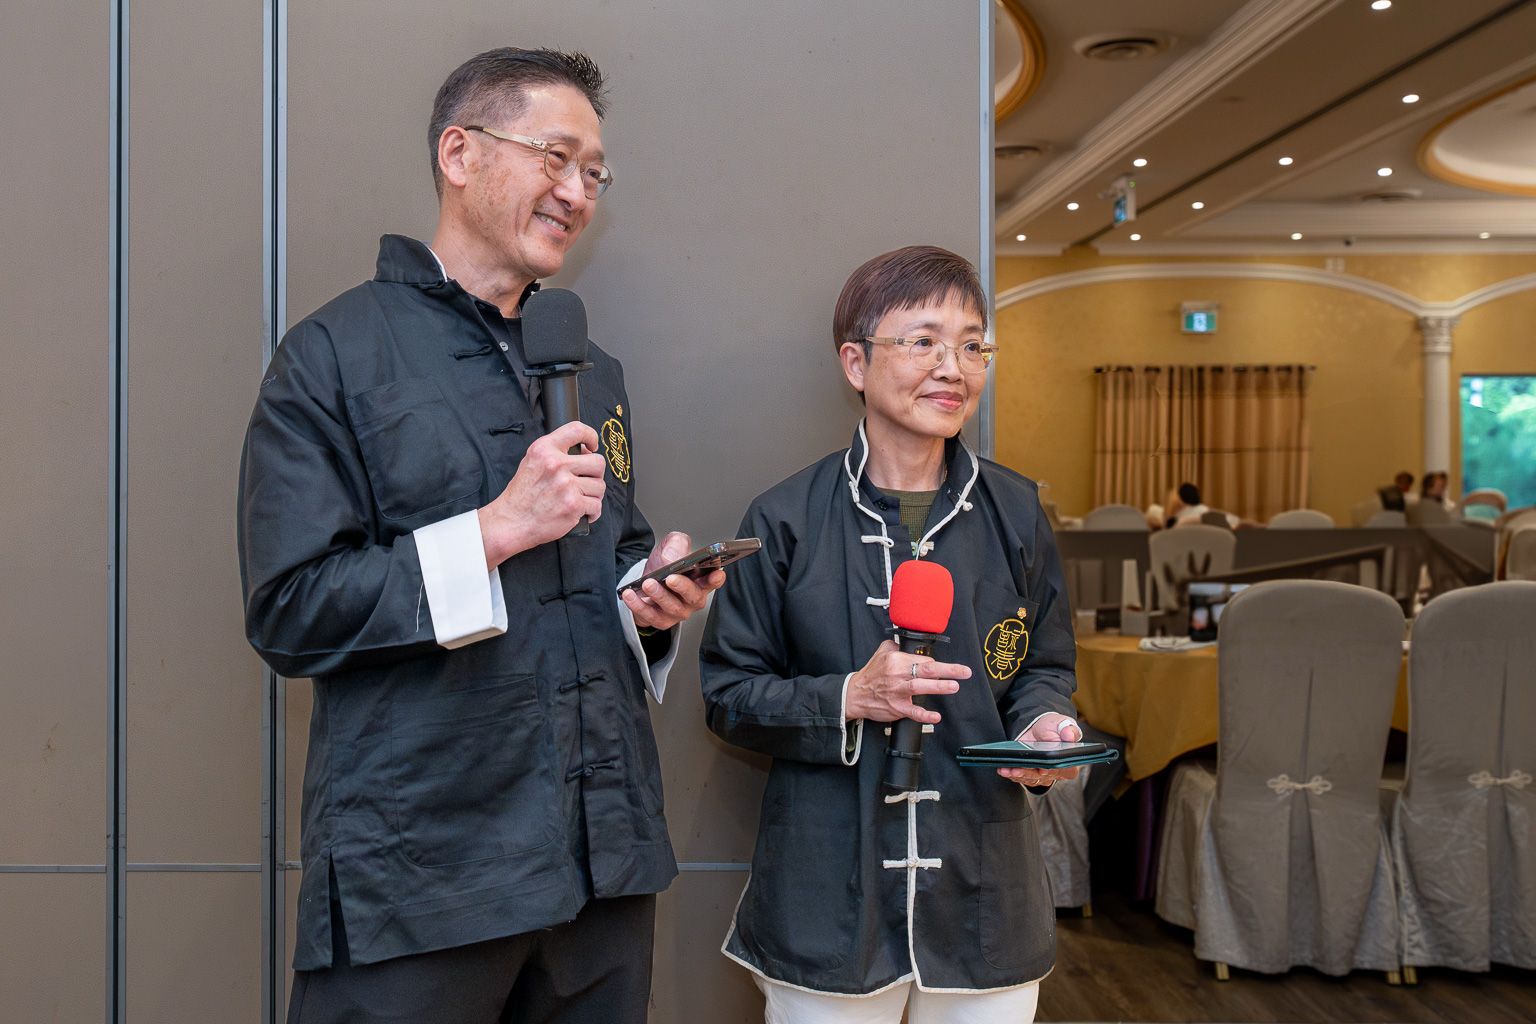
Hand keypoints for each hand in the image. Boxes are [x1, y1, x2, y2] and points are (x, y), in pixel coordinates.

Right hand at [478, 421, 606, 566]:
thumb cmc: (522, 495)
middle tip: (586, 481)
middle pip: (598, 462)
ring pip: (599, 486)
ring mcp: (566, 485)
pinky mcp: (573, 505)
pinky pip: (596, 506)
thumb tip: (584, 450)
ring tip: (579, 499)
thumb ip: (554, 453)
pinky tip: (582, 512)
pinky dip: (592, 512)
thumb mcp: (531, 462)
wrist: (512, 522)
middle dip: (596, 474)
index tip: (593, 446)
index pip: (576, 430)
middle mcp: (556, 464)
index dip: (591, 436)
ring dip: (593, 495)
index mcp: (544, 449)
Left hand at [621, 531, 725, 631]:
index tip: (716, 573)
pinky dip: (639, 606)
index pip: (713, 580)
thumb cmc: (664, 564)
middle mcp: (692, 598)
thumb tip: (672, 558)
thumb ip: (677, 544)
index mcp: (701, 579)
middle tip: (671, 578)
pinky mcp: (660, 620)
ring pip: (672, 608)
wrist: (645, 579)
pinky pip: (651, 616)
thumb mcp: (672, 546)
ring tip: (648, 584)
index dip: (716, 578)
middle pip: (693, 597)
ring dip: (660, 596)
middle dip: (683, 587)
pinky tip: (630, 594)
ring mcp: (678, 611)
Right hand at [844, 640, 968, 723]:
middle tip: (964, 672)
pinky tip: (936, 716)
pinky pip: (913, 712)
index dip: (936, 664)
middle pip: (926, 670)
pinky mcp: (896, 708)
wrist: (855, 695)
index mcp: (896, 660)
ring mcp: (897, 692)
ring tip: (954, 686)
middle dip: (948, 670)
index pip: (922, 659)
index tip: (947, 668)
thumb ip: (897, 646)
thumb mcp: (881, 653)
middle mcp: (897, 675)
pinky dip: (925, 715)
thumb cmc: (871, 675)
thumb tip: (909, 645)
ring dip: (938, 687)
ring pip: (920, 687)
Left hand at [997, 712, 1082, 787]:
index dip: (1053, 771)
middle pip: (1044, 777)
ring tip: (1008, 770)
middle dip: (1029, 773)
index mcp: (1070, 762)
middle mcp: (1057, 772)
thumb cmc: (1055, 727)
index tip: (1042, 769)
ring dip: (1018, 775)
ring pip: (1031, 779)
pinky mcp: (1031, 775)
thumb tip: (1069, 736)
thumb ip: (1069, 730)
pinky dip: (1012, 774)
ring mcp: (1043, 776)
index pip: (1064, 770)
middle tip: (1018, 770)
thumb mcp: (1063, 724)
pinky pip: (1021, 778)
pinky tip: (1005, 769)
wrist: (1039, 727)